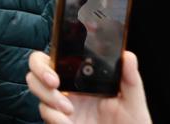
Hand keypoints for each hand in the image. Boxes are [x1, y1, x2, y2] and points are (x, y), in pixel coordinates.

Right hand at [25, 49, 150, 123]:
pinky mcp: (58, 121)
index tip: (59, 61)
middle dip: (40, 71)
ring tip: (68, 109)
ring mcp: (60, 104)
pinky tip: (67, 121)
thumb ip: (131, 80)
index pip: (58, 55)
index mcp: (83, 76)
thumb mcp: (133, 102)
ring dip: (47, 95)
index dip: (54, 52)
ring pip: (36, 87)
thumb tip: (129, 56)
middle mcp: (68, 87)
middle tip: (54, 82)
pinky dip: (53, 116)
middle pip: (37, 67)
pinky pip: (45, 112)